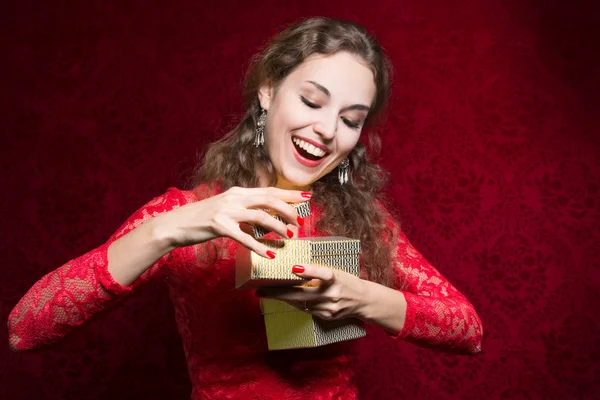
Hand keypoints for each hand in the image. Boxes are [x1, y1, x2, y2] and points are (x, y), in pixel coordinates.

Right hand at [154, 186, 310, 257]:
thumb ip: (243, 209)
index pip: (269, 190)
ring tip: (289, 237)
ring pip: (261, 216)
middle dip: (288, 210)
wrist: (176, 224)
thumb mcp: (225, 208)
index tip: (307, 196)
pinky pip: (245, 237)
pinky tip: (270, 254)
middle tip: (300, 222)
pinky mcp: (220, 226)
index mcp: (238, 192)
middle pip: (269, 200)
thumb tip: (264, 216)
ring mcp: (227, 211)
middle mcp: (234, 198)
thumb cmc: (201, 218)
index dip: (289, 194)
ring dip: (278, 227)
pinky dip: (260, 246)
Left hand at [256, 264, 367, 320]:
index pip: (323, 274)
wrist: (364, 301)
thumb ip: (318, 270)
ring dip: (282, 299)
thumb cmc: (347, 281)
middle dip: (279, 292)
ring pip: (301, 303)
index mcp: (337, 278)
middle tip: (261, 289)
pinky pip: (306, 309)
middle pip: (303, 294)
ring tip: (266, 293)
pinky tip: (284, 299)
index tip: (294, 267)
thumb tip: (294, 265)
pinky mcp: (327, 316)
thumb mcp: (336, 270)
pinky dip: (294, 303)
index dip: (309, 270)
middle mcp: (333, 294)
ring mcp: (329, 308)